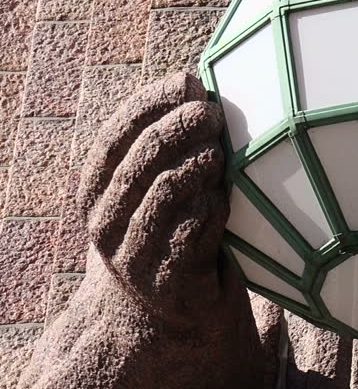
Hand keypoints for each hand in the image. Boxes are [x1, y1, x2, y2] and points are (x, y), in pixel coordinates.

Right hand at [76, 72, 231, 320]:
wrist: (172, 310)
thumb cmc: (171, 231)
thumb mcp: (156, 189)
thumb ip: (166, 148)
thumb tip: (197, 85)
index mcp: (96, 191)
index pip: (115, 135)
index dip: (151, 103)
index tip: (188, 82)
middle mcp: (104, 222)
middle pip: (141, 158)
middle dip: (181, 127)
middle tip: (213, 114)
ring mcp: (133, 254)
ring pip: (166, 190)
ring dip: (200, 164)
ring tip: (220, 154)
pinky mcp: (167, 279)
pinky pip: (194, 228)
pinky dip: (214, 205)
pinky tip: (224, 197)